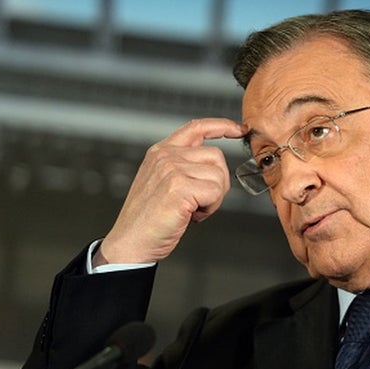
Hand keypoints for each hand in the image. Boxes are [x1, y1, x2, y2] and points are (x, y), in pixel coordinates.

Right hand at [94, 118, 246, 265]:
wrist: (131, 241)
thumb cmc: (148, 218)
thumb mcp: (163, 182)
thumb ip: (184, 166)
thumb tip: (214, 164)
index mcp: (162, 152)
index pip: (197, 127)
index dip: (221, 125)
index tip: (238, 129)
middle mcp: (166, 156)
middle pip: (216, 156)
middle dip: (218, 182)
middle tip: (201, 202)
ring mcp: (171, 170)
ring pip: (218, 176)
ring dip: (213, 199)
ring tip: (192, 210)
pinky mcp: (179, 188)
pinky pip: (215, 193)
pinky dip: (210, 208)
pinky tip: (192, 215)